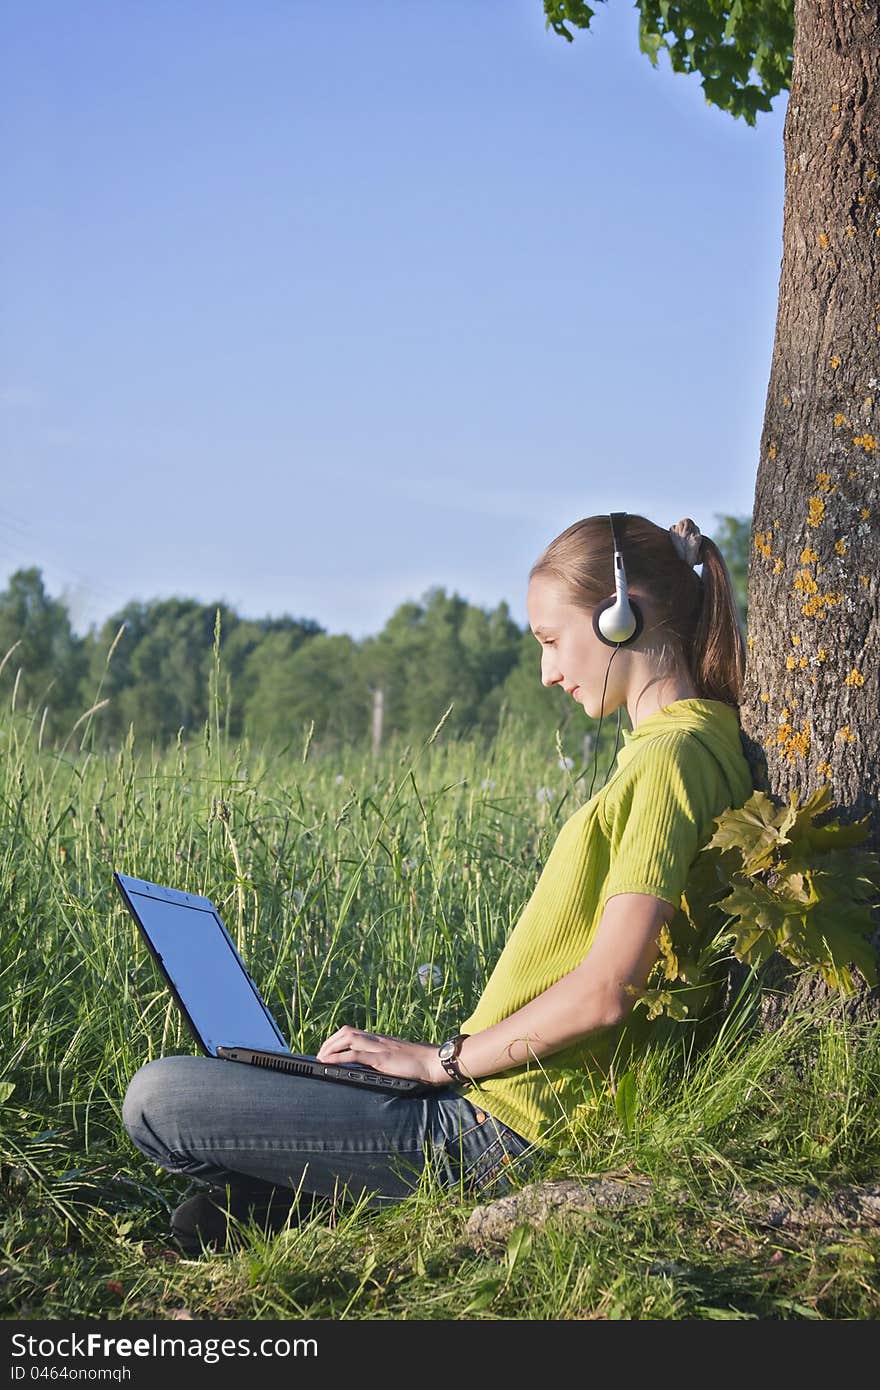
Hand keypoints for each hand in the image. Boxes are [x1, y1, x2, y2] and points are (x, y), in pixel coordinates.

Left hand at [316, 1026, 448, 1086]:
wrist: (434, 1062)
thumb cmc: (419, 1063)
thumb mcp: (397, 1058)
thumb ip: (383, 1059)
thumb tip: (369, 1067)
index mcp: (380, 1040)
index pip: (353, 1032)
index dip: (337, 1039)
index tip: (327, 1049)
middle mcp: (377, 1040)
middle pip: (347, 1032)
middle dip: (330, 1042)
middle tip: (320, 1055)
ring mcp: (379, 1048)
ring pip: (349, 1038)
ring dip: (331, 1047)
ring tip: (320, 1058)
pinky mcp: (383, 1058)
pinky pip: (356, 1055)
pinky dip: (339, 1057)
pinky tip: (329, 1062)